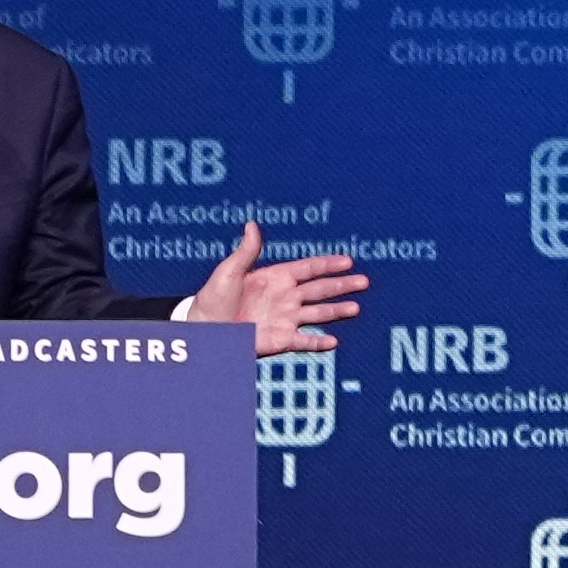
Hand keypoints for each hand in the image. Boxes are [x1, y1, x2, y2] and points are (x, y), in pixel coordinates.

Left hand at [183, 221, 368, 354]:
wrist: (204, 329)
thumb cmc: (212, 298)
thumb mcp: (229, 271)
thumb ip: (246, 251)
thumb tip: (252, 225)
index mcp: (275, 277)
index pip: (307, 269)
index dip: (327, 264)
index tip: (348, 260)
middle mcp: (284, 297)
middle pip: (319, 289)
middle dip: (342, 285)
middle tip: (363, 282)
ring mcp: (284, 319)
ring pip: (318, 313)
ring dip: (337, 311)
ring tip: (355, 308)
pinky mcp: (280, 339)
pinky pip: (304, 341)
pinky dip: (319, 342)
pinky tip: (333, 341)